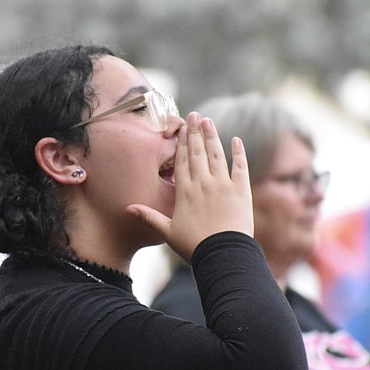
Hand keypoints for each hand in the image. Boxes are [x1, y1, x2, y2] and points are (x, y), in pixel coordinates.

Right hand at [127, 112, 253, 261]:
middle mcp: (202, 183)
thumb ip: (149, 217)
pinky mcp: (240, 191)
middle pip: (197, 152)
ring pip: (216, 155)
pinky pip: (240, 167)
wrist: (222, 254)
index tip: (182, 128)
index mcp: (184, 192)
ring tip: (209, 121)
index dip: (181, 143)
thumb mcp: (168, 232)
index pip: (181, 161)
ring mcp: (222, 185)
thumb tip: (128, 208)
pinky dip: (239, 153)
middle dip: (195, 132)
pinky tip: (236, 141)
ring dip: (212, 137)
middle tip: (195, 115)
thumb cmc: (193, 246)